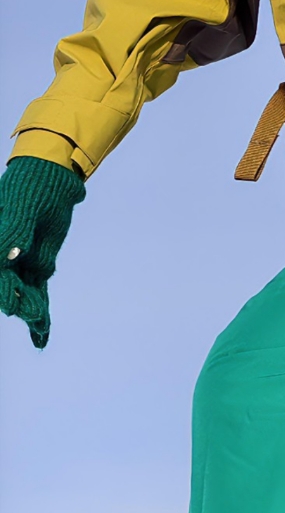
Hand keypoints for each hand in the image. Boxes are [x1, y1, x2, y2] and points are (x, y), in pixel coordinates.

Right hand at [0, 156, 85, 348]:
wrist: (52, 178)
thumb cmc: (30, 188)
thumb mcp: (20, 210)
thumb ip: (13, 234)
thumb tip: (11, 256)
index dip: (1, 292)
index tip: (10, 306)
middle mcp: (3, 255)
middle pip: (6, 288)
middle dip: (18, 304)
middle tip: (35, 316)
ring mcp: (20, 262)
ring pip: (22, 294)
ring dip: (30, 314)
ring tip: (41, 330)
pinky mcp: (39, 265)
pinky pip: (38, 293)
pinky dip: (40, 312)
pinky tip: (42, 335)